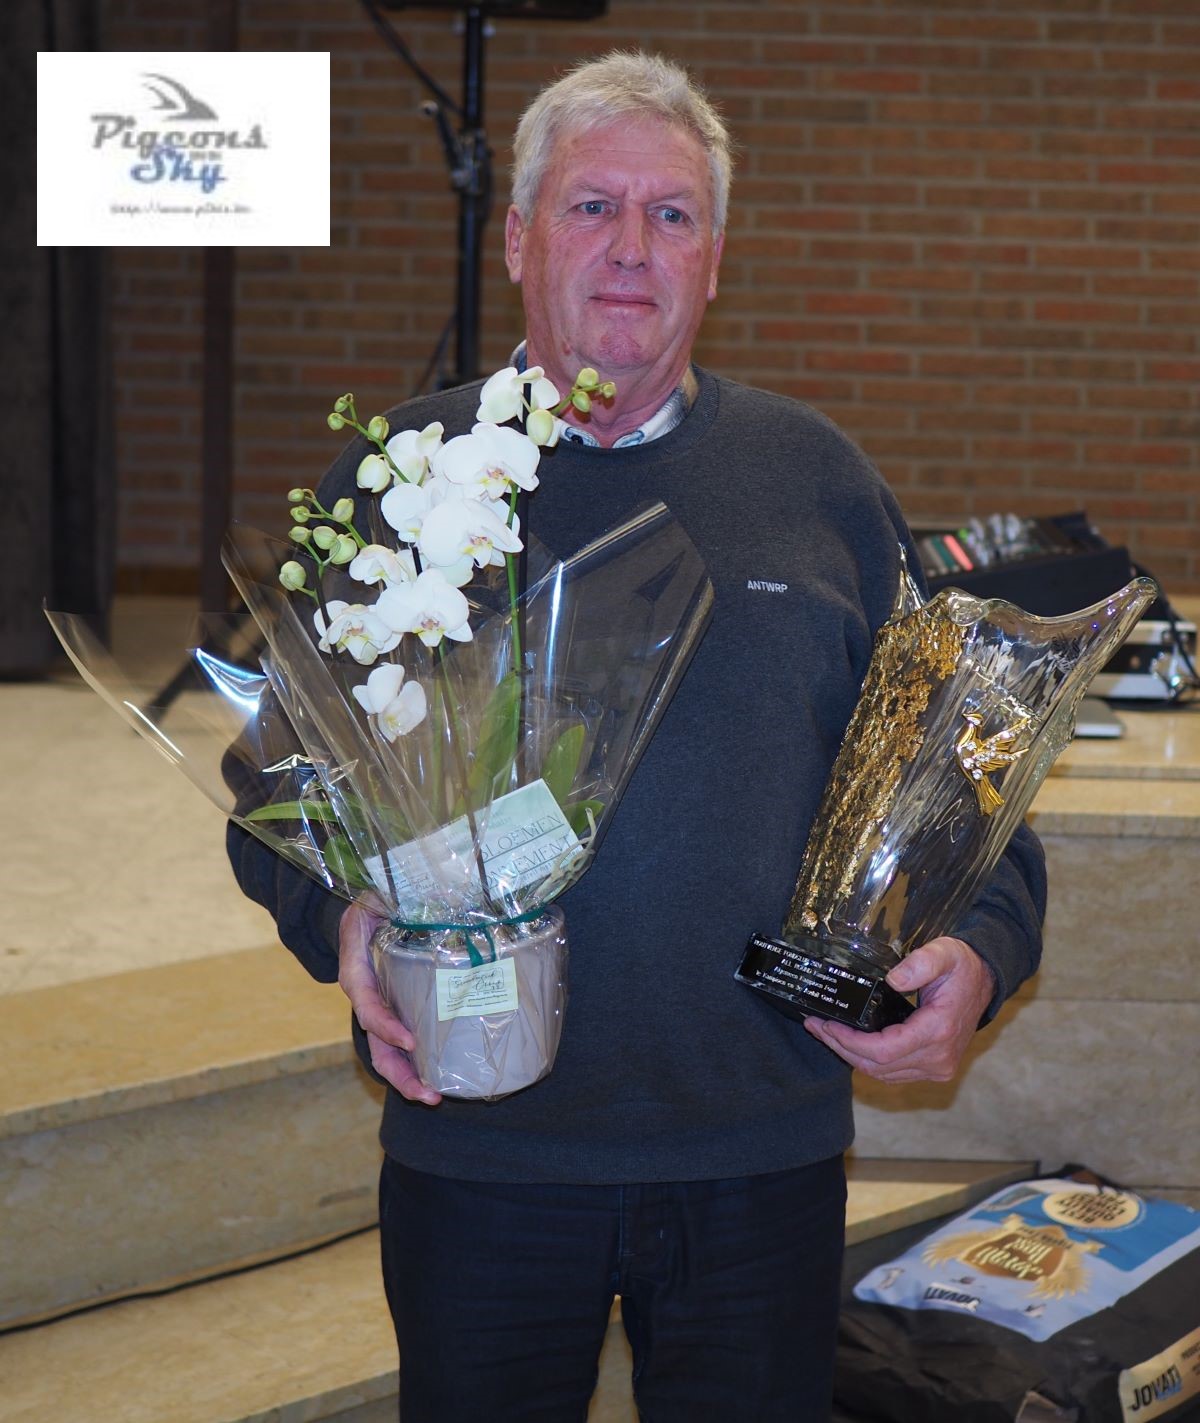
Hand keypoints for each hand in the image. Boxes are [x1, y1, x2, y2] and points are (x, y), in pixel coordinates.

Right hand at [338, 901, 441, 1105]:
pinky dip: (416, 1060)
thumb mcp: (379, 893)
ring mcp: (378, 1004)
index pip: (366, 1001)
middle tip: (428, 1093)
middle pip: (374, 1040)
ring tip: (434, 1096)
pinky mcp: (393, 1006)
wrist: (365, 903)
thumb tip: (441, 900)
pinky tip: (439, 1074)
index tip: (410, 1041)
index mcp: (356, 966)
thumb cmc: (375, 897)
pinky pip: (400, 1038)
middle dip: (398, 1072)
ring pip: (385, 1049)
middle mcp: (364, 992)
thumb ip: (396, 900)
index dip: (385, 1024)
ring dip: (406, 1076)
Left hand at [803, 936, 994, 1083]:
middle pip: (878, 1066)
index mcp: (938, 1031)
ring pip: (883, 1074)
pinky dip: (869, 1061)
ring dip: (851, 1056)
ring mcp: (938, 1067)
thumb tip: (893, 979)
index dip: (850, 1042)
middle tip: (814, 1025)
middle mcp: (938, 1058)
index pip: (884, 1051)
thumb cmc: (961, 966)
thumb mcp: (944, 953)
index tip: (826, 1024)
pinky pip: (894, 1072)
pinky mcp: (935, 1068)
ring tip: (825, 1031)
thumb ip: (920, 963)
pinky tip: (849, 1042)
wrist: (985, 981)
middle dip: (841, 1047)